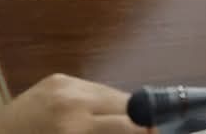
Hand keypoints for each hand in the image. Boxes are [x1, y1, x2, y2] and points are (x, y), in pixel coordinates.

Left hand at [0, 73, 139, 133]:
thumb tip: (141, 133)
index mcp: (74, 126)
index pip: (131, 123)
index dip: (147, 131)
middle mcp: (73, 98)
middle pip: (127, 103)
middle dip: (137, 121)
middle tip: (141, 133)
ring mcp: (64, 83)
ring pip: (112, 93)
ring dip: (120, 111)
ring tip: (114, 128)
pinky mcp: (58, 78)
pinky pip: (93, 88)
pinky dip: (99, 104)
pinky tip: (92, 119)